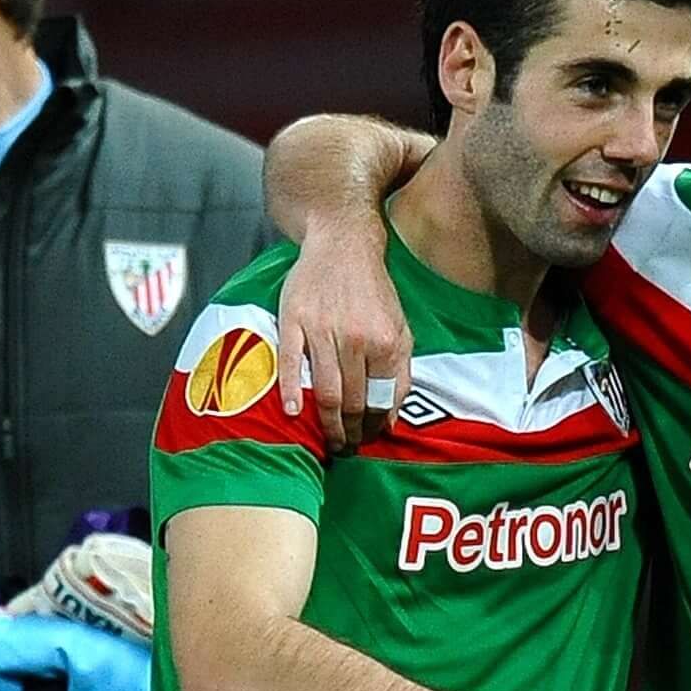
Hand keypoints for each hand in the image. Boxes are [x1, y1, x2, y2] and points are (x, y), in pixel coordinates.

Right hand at [274, 219, 409, 451]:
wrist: (342, 243)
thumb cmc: (373, 291)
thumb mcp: (400, 327)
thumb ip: (399, 372)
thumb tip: (391, 418)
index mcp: (387, 341)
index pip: (382, 399)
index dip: (375, 426)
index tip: (368, 440)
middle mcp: (357, 338)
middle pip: (354, 401)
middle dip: (351, 431)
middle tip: (346, 448)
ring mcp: (323, 329)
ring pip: (326, 390)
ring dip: (328, 423)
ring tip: (328, 440)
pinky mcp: (294, 320)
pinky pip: (291, 362)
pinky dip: (292, 391)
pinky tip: (294, 414)